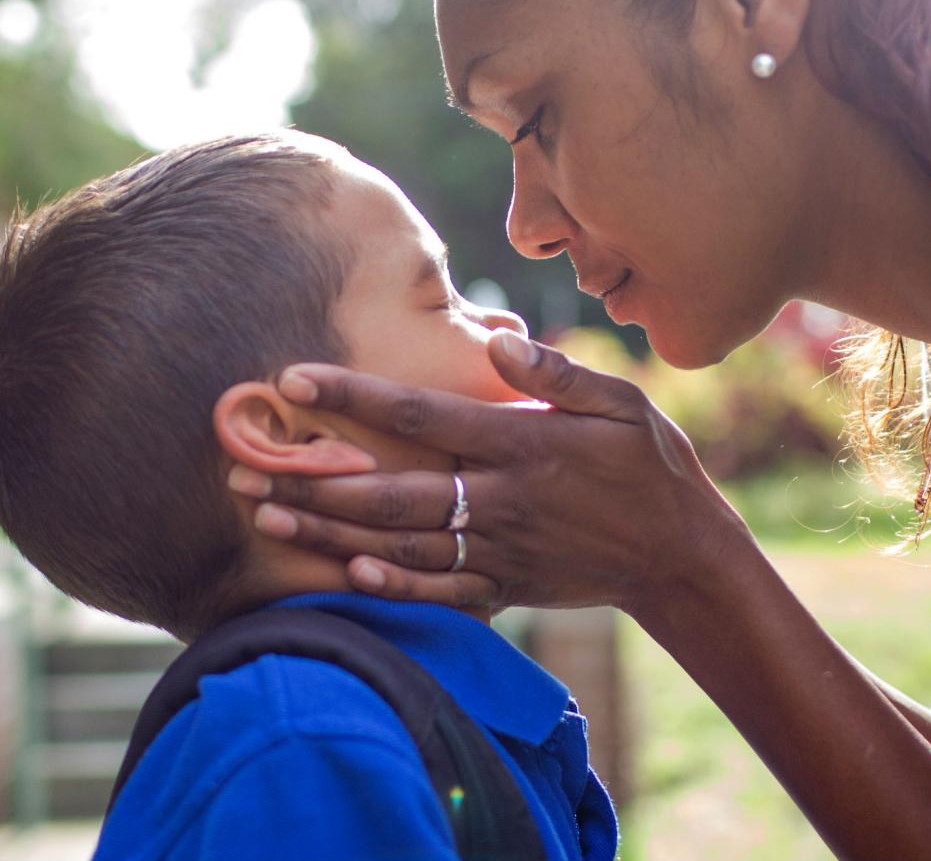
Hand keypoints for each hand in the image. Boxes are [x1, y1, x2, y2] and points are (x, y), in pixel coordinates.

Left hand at [229, 331, 752, 614]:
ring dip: (330, 532)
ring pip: (400, 545)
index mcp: (523, 444)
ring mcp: (501, 549)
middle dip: (315, 478)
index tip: (294, 378)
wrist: (683, 557)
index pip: (423, 415)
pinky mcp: (507, 586)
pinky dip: (390, 587)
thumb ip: (558, 372)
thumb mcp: (623, 403)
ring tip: (267, 516)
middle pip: (392, 491)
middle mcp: (503, 499)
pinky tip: (342, 572)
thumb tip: (496, 339)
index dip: (355, 397)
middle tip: (246, 466)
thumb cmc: (651, 467)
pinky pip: (438, 591)